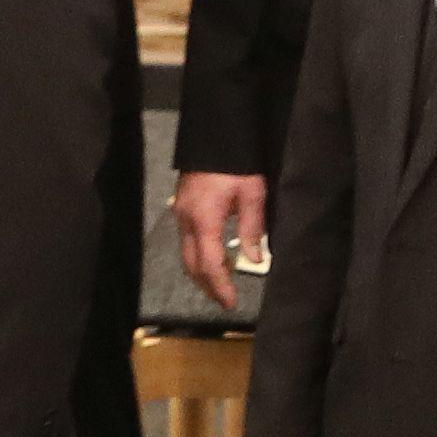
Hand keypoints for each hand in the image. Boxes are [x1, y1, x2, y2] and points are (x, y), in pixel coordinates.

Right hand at [172, 171, 267, 310]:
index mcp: (204, 220)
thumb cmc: (235, 162)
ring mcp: (181, 214)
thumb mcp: (252, 194)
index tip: (231, 303)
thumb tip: (255, 258)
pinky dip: (199, 256)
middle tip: (224, 300)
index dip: (220, 287)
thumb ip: (252, 229)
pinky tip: (214, 258)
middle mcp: (187, 220)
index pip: (210, 264)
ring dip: (202, 273)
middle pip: (192, 265)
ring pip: (186, 255)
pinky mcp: (182, 207)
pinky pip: (186, 241)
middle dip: (208, 286)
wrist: (214, 134)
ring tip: (221, 284)